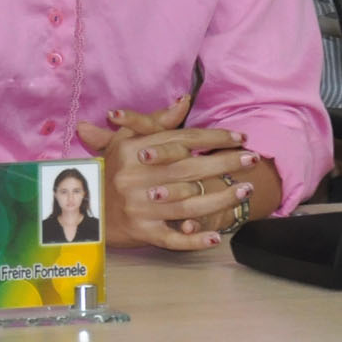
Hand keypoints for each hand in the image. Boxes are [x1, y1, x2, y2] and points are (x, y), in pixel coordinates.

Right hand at [74, 93, 260, 250]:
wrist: (90, 210)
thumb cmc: (114, 170)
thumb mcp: (127, 140)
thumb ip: (157, 121)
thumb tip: (185, 100)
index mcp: (131, 151)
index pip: (179, 140)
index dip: (212, 138)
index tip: (239, 138)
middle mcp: (134, 178)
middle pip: (187, 170)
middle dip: (223, 164)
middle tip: (251, 159)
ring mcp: (138, 207)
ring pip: (187, 204)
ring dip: (220, 199)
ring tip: (246, 190)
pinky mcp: (142, 232)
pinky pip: (172, 238)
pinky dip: (193, 240)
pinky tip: (214, 237)